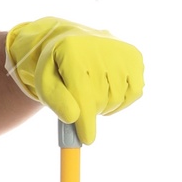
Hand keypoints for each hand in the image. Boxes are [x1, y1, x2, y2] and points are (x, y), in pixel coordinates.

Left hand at [3, 17, 143, 144]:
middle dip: (89, 111)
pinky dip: (121, 100)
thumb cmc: (58, 68)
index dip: (86, 121)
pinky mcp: (135, 57)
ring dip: (104, 106)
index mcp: (71, 51)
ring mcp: (121, 51)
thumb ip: (55, 100)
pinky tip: (109, 89)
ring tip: (92, 92)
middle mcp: (100, 47)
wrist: (75, 42)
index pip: (83, 93)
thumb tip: (73, 118)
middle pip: (100, 100)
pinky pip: (134, 93)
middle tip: (79, 102)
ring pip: (117, 99)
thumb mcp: (45, 83)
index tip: (87, 140)